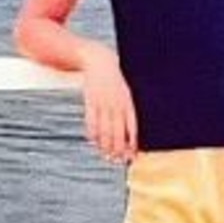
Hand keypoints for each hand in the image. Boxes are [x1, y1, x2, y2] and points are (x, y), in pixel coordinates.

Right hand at [81, 44, 137, 163]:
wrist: (98, 61)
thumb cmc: (116, 78)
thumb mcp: (128, 91)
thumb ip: (129, 109)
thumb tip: (132, 131)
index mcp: (128, 102)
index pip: (132, 127)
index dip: (133, 143)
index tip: (133, 155)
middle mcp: (115, 105)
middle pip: (117, 133)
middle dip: (119, 149)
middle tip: (119, 161)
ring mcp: (102, 104)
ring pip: (104, 130)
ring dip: (106, 146)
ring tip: (108, 156)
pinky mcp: (90, 103)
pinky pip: (91, 123)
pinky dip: (93, 135)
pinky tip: (95, 143)